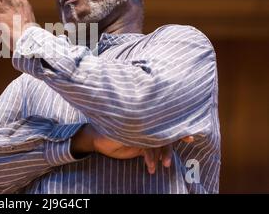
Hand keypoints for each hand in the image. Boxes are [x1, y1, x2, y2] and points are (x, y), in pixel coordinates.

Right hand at [70, 124, 193, 173]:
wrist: (98, 138)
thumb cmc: (118, 140)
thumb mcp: (138, 143)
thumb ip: (151, 143)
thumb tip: (166, 151)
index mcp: (148, 125)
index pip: (166, 126)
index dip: (179, 130)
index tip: (192, 138)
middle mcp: (145, 125)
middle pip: (164, 132)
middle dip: (173, 142)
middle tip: (181, 149)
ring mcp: (139, 128)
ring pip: (157, 138)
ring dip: (162, 153)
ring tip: (164, 165)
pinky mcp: (132, 133)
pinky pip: (146, 145)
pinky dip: (150, 156)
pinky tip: (150, 166)